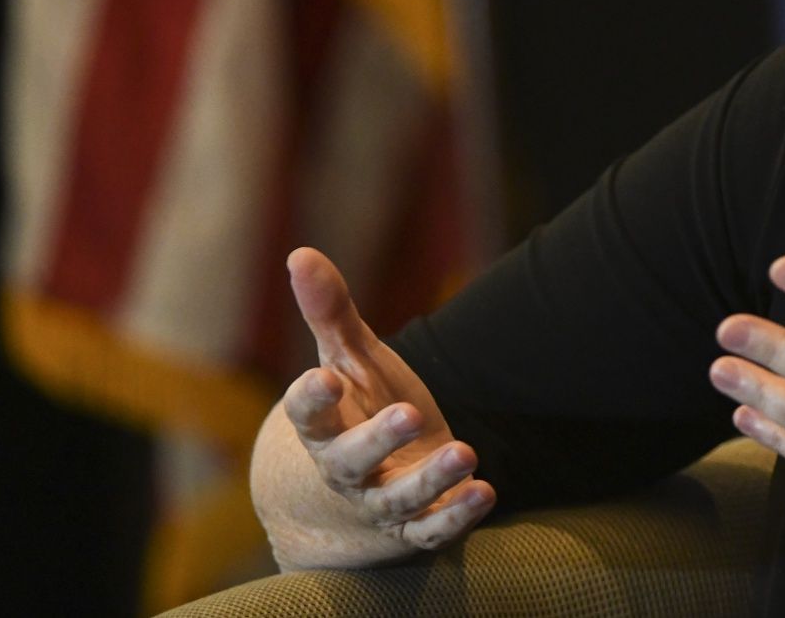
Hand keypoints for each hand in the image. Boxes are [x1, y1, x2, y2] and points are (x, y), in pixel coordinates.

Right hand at [279, 247, 494, 554]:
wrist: (365, 484)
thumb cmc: (359, 404)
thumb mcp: (348, 358)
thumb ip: (330, 313)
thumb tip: (300, 252)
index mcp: (324, 427)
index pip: (308, 416)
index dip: (312, 399)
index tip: (324, 378)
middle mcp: (347, 470)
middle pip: (352, 462)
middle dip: (378, 439)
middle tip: (410, 413)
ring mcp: (381, 502)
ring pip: (399, 499)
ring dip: (432, 480)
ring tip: (466, 452)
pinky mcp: (415, 526)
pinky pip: (432, 531)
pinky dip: (456, 516)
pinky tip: (484, 493)